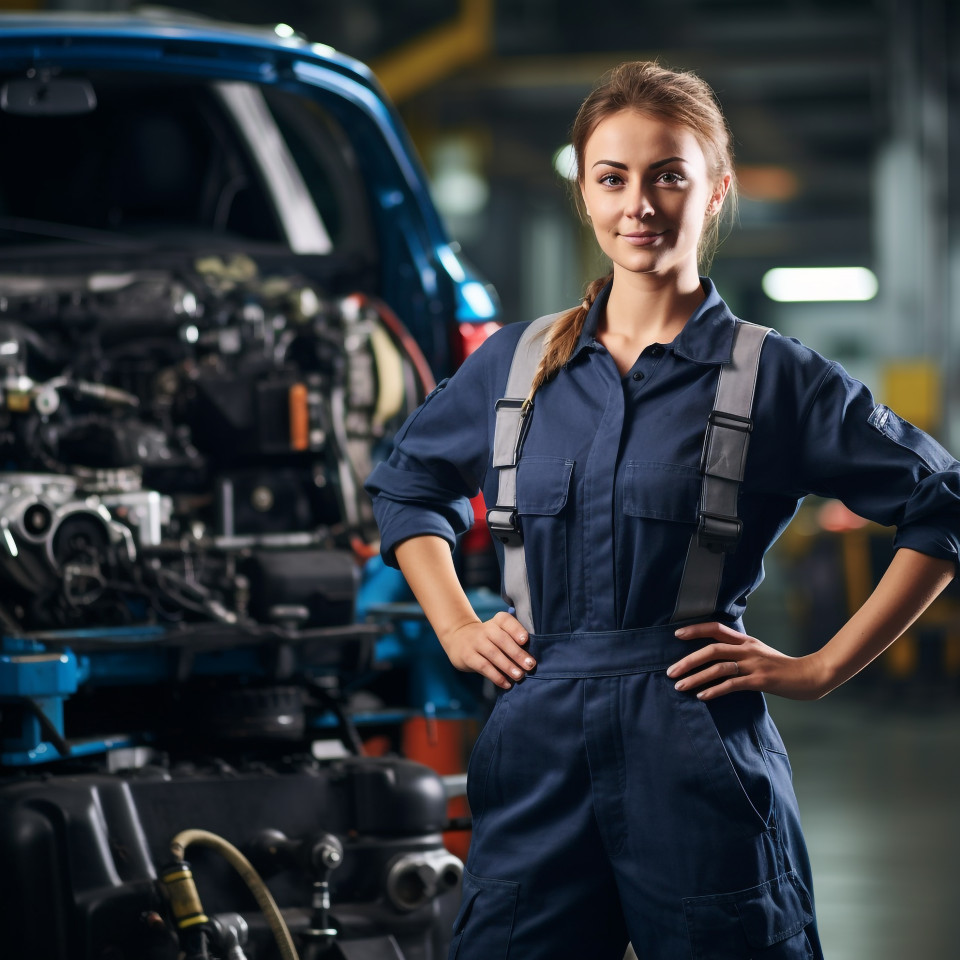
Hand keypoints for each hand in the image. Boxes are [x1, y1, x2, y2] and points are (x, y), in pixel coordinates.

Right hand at [439, 611, 535, 689]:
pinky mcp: (468, 656)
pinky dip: (496, 676)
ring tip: (519, 676)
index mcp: (496, 622)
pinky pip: (483, 667)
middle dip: (517, 653)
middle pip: (502, 639)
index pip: (506, 621)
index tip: (525, 639)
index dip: (516, 629)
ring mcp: (475, 642)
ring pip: (493, 654)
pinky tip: (506, 684)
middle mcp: (485, 630)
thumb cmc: (487, 638)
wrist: (458, 637)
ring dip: (508, 666)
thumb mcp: (497, 632)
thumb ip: (512, 640)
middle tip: (530, 665)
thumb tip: (529, 660)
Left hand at [666, 621, 827, 700]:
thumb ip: (739, 651)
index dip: (696, 629)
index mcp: (746, 640)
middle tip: (670, 671)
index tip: (676, 635)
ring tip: (679, 686)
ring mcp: (754, 664)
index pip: (716, 628)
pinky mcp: (760, 680)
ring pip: (718, 668)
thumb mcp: (759, 652)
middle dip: (688, 660)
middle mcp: (747, 649)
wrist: (810, 675)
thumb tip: (715, 655)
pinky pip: (732, 684)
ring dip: (696, 678)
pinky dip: (715, 690)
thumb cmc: (781, 667)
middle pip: (712, 649)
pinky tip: (702, 696)